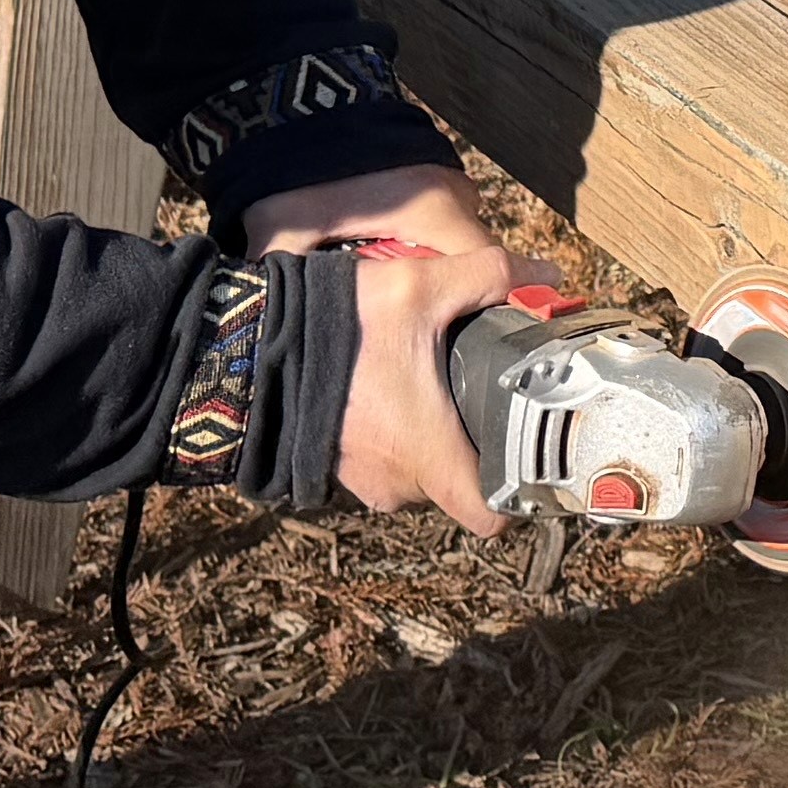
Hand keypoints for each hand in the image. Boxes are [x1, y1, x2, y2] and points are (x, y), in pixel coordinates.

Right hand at [249, 164, 521, 532]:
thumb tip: (545, 273)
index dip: (518, 494)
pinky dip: (390, 431)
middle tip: (483, 391)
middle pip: (458, 481)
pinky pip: (380, 458)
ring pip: (418, 468)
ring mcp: (360, 479)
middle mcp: (395, 482)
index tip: (530, 455)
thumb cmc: (337, 326)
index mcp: (428, 455)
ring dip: (428, 433)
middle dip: (473, 441)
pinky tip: (390, 385)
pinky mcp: (331, 465)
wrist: (242, 343)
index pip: (491, 514)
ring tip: (433, 381)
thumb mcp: (421, 286)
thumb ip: (490, 276)